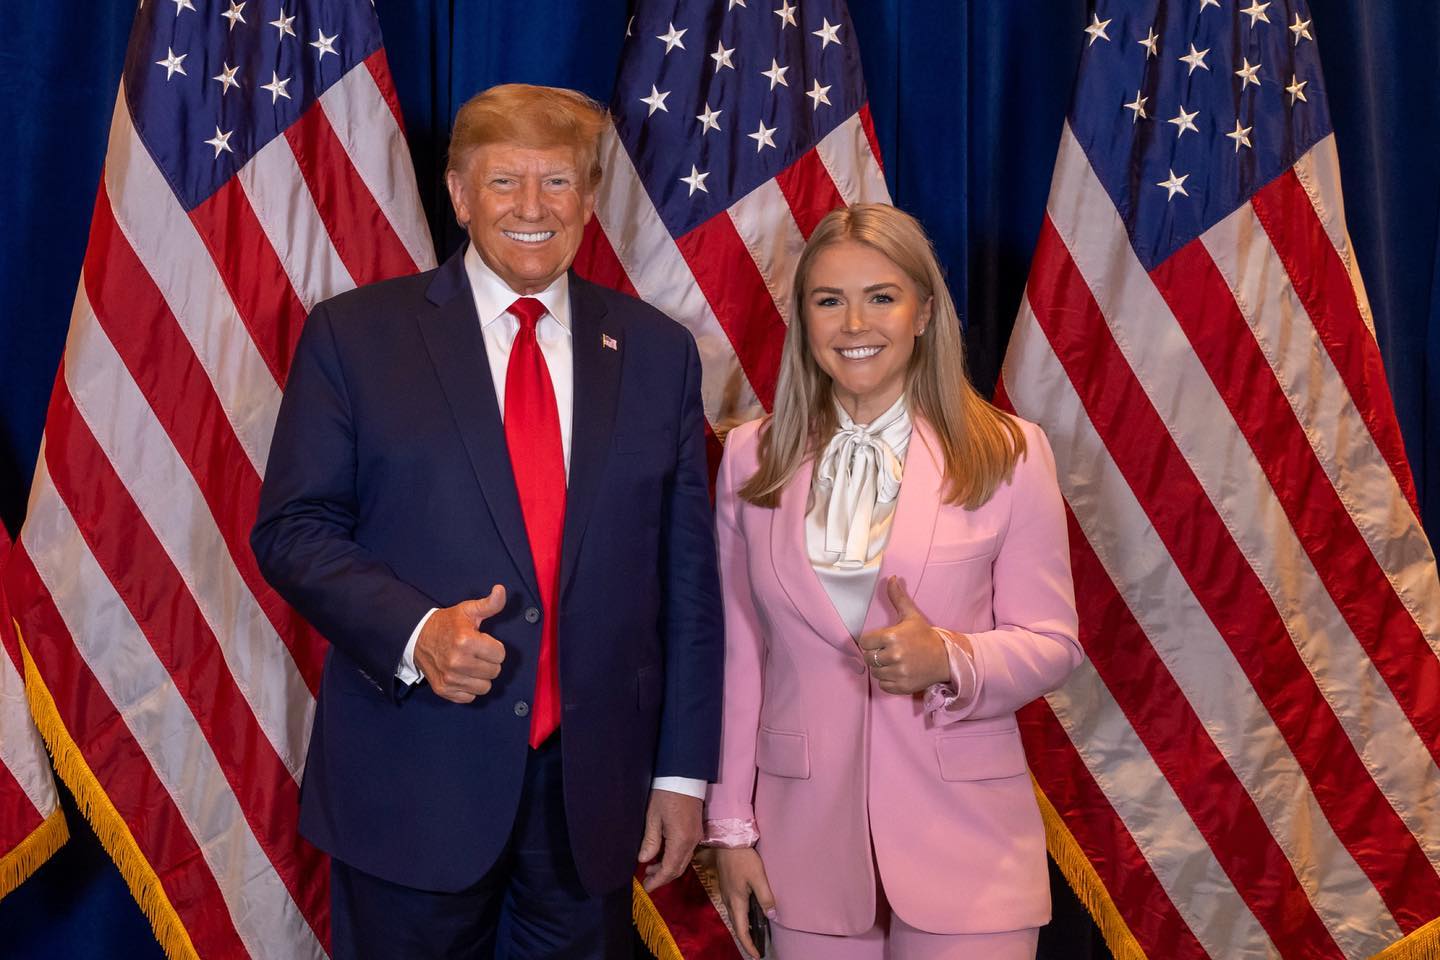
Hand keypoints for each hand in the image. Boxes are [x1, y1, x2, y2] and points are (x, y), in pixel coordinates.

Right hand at [413, 585, 506, 702]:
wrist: (417, 637)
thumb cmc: (447, 624)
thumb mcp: (468, 610)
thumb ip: (489, 604)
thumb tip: (501, 590)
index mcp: (466, 641)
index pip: (500, 655)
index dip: (494, 647)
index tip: (483, 642)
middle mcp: (457, 662)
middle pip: (494, 672)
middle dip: (489, 662)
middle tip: (477, 653)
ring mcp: (450, 678)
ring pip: (485, 687)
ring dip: (481, 677)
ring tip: (471, 664)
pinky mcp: (444, 689)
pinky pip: (470, 697)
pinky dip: (468, 688)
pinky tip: (462, 675)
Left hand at [638, 789, 701, 891]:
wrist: (685, 775)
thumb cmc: (666, 794)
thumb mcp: (653, 817)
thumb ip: (650, 840)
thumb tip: (644, 860)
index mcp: (680, 840)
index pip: (670, 869)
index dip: (658, 881)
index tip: (646, 887)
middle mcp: (692, 842)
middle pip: (678, 868)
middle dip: (663, 877)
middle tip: (646, 880)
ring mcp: (697, 836)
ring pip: (683, 861)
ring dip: (668, 868)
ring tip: (650, 868)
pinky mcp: (697, 830)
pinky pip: (686, 852)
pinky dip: (674, 859)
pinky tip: (662, 855)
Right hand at [714, 846, 775, 959]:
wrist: (728, 840)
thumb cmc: (743, 858)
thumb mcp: (758, 877)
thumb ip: (766, 898)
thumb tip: (772, 916)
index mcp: (736, 901)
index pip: (741, 930)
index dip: (749, 945)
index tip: (756, 955)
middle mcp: (728, 900)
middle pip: (736, 926)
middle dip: (746, 939)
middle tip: (756, 948)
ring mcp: (726, 893)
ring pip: (734, 917)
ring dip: (743, 928)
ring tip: (754, 934)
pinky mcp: (726, 886)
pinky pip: (733, 908)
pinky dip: (741, 917)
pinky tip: (749, 913)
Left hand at [857, 576, 953, 694]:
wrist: (946, 658)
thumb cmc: (925, 636)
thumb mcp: (911, 616)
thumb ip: (898, 598)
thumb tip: (891, 578)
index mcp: (892, 636)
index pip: (864, 642)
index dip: (871, 641)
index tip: (880, 641)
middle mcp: (894, 655)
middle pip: (868, 658)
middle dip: (875, 654)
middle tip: (888, 651)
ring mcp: (899, 672)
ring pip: (875, 672)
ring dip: (881, 668)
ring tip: (894, 661)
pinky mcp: (903, 686)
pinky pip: (883, 685)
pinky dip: (888, 680)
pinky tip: (898, 671)